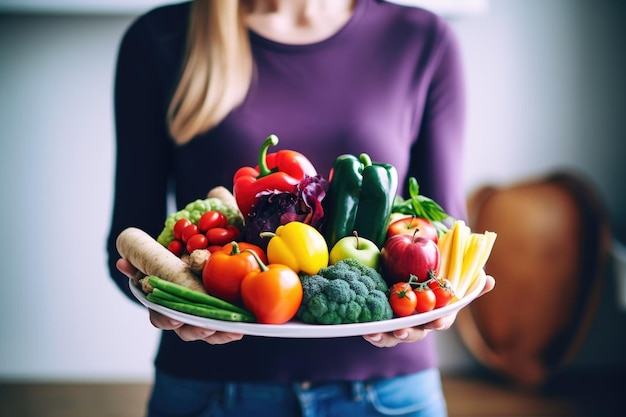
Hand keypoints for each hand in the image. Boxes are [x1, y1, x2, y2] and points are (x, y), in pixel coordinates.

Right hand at [116, 258, 243, 344]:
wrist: (189, 272)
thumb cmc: (171, 271)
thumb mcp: (156, 265)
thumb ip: (140, 266)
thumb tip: (122, 262)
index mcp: (164, 309)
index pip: (162, 318)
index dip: (168, 319)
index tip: (175, 317)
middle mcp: (183, 321)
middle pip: (188, 332)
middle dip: (199, 329)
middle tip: (208, 324)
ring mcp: (201, 323)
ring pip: (209, 334)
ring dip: (221, 333)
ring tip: (233, 329)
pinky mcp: (220, 321)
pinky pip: (226, 331)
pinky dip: (234, 331)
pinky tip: (244, 327)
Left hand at [363, 274, 495, 347]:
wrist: (414, 273)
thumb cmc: (437, 276)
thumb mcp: (453, 275)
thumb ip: (471, 280)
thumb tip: (489, 280)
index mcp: (438, 314)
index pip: (441, 321)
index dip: (439, 322)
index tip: (436, 322)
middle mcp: (420, 323)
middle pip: (415, 333)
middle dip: (408, 333)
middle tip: (400, 331)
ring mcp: (402, 324)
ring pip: (394, 336)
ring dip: (384, 338)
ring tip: (372, 333)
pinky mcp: (385, 321)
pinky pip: (380, 332)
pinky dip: (372, 333)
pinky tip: (363, 328)